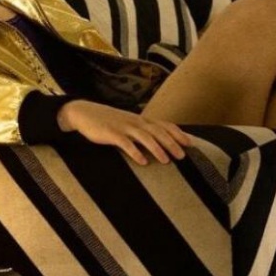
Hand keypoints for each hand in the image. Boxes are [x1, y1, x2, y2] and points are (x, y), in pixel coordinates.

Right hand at [56, 100, 191, 165]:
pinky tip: (142, 162)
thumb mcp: (128, 124)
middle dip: (172, 143)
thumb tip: (159, 143)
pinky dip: (135, 152)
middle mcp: (136, 122)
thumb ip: (142, 131)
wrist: (85, 113)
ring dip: (157, 149)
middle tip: (183, 156)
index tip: (190, 143)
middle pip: (158, 132)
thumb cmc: (109, 122)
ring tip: (166, 161)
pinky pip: (125, 143)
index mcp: (141, 120)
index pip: (164, 125)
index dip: (178, 133)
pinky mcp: (111, 134)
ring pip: (145, 137)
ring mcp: (124, 127)